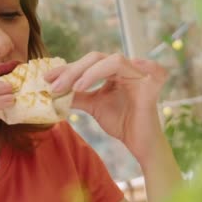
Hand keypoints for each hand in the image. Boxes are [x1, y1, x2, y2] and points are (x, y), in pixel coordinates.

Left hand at [45, 52, 168, 160]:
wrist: (138, 143)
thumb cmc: (120, 122)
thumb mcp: (93, 106)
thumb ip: (76, 96)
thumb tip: (53, 90)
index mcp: (111, 71)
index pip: (86, 63)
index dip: (66, 69)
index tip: (46, 78)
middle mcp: (125, 68)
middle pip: (96, 58)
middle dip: (74, 70)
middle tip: (55, 85)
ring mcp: (139, 75)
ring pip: (115, 61)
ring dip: (92, 72)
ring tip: (76, 87)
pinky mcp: (152, 87)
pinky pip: (155, 71)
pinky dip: (148, 65)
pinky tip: (134, 64)